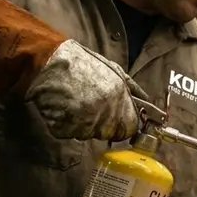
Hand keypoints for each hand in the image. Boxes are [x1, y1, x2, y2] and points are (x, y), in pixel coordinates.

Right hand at [24, 40, 145, 141]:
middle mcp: (104, 112)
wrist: (48, 62)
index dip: (124, 126)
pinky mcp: (64, 129)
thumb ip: (133, 90)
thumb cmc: (82, 64)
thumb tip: (148, 105)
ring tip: (74, 104)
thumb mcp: (115, 71)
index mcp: (119, 98)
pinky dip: (65, 125)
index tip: (117, 121)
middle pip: (109, 133)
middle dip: (103, 125)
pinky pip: (69, 134)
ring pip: (89, 134)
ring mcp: (83, 122)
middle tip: (90, 108)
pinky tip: (62, 108)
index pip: (130, 128)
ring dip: (83, 125)